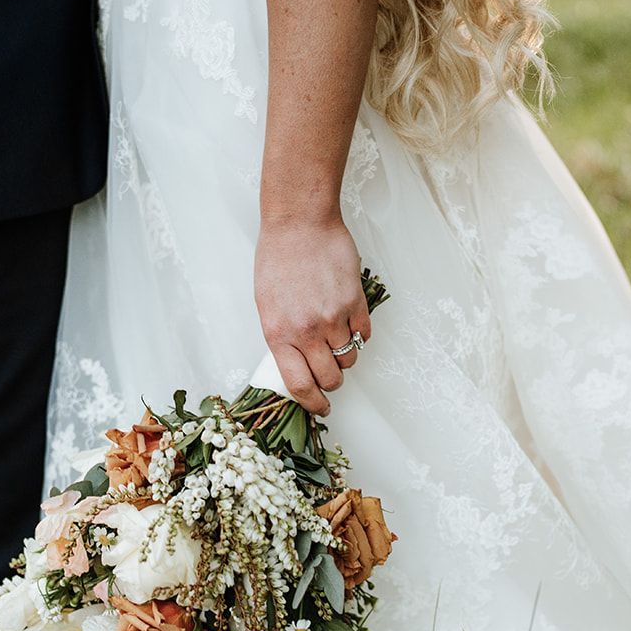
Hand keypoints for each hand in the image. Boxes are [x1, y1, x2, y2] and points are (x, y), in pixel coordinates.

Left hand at [254, 215, 371, 415]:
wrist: (299, 223)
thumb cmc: (278, 259)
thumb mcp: (267, 305)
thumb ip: (282, 337)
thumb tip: (298, 365)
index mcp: (279, 334)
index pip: (300, 385)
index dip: (313, 402)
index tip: (320, 407)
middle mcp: (307, 331)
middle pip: (331, 378)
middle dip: (332, 382)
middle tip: (330, 373)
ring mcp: (334, 317)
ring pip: (350, 358)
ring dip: (345, 356)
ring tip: (336, 339)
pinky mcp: (355, 302)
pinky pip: (364, 334)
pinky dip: (358, 335)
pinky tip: (348, 321)